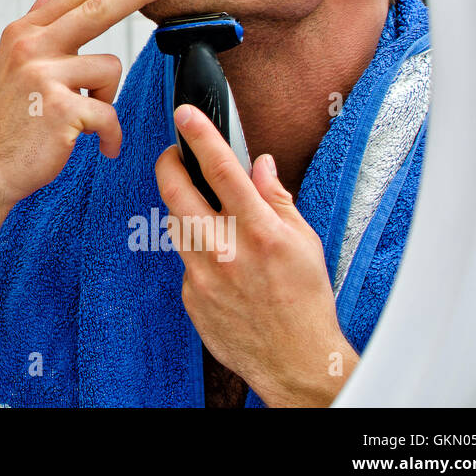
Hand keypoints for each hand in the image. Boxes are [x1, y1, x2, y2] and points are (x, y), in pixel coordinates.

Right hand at [0, 0, 181, 210]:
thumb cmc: (6, 122)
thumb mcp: (12, 64)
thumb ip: (36, 25)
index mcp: (23, 34)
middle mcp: (30, 47)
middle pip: (97, 10)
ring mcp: (43, 75)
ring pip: (108, 69)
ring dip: (106, 99)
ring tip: (86, 121)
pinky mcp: (59, 108)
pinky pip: (108, 113)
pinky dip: (110, 135)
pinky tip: (100, 147)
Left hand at [155, 104, 358, 406]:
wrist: (295, 361)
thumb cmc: (306, 301)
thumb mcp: (305, 243)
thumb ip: (276, 200)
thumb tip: (258, 165)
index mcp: (260, 232)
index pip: (223, 170)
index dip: (201, 136)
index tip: (185, 113)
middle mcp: (226, 251)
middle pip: (177, 191)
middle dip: (168, 163)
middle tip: (172, 154)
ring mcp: (202, 275)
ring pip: (175, 223)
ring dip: (183, 207)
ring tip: (203, 208)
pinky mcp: (189, 296)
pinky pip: (184, 260)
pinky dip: (196, 250)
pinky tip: (217, 260)